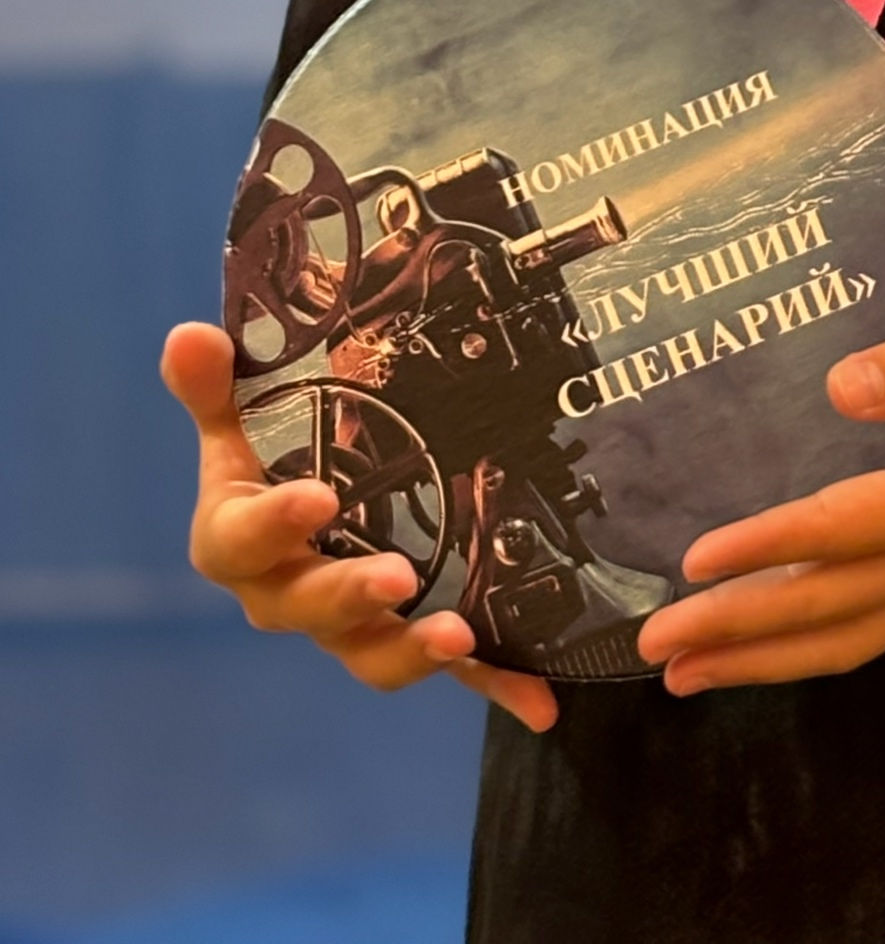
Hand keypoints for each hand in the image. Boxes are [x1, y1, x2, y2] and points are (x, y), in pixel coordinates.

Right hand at [160, 321, 557, 732]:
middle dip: (351, 594)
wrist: (316, 500)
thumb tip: (189, 336)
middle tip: (398, 576)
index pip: (240, 542)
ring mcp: (353, 622)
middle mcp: (292, 591)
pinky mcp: (411, 635)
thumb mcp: (243, 416)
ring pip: (374, 652)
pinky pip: (453, 671)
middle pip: (311, 608)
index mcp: (242, 540)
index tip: (319, 497)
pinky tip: (541, 700)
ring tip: (461, 634)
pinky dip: (496, 683)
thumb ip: (218, 383)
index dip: (275, 524)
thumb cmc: (271, 454)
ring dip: (416, 650)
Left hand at [637, 281, 884, 694]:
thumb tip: (842, 386)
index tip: (689, 565)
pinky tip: (770, 644)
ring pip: (853, 634)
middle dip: (739, 631)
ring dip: (766, 656)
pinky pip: (877, 626)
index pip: (846, 531)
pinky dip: (813, 643)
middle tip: (652, 646)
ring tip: (685, 671)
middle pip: (836, 606)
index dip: (766, 547)